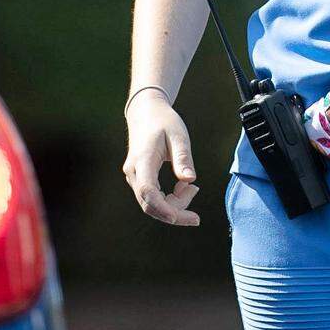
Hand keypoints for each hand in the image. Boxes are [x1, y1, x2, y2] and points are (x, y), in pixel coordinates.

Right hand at [121, 90, 200, 225]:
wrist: (145, 112)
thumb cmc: (163, 121)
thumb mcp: (178, 135)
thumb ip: (183, 158)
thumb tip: (190, 180)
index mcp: (143, 160)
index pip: (148, 191)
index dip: (162, 208)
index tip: (179, 217)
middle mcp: (134, 172)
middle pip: (150, 204)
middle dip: (174, 212)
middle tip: (196, 209)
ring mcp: (134, 177)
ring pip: (151, 204)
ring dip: (173, 205)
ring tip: (191, 188)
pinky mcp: (139, 179)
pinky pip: (152, 198)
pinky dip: (168, 200)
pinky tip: (182, 188)